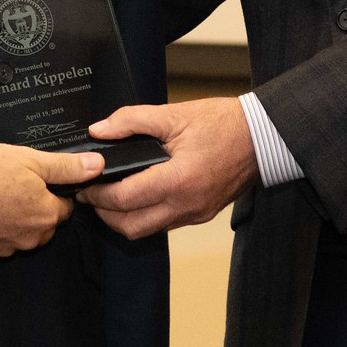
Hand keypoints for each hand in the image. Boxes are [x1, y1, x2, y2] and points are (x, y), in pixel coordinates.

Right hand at [0, 143, 102, 256]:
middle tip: (16, 183)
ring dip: (15, 219)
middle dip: (36, 206)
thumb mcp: (31, 159)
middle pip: (44, 224)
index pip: (64, 208)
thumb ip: (67, 166)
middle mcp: (30, 238)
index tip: (40, 179)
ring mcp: (6, 248)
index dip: (55, 192)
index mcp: (46, 215)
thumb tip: (97, 166)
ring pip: (22, 234)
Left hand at [77, 98, 255, 238]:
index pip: (124, 200)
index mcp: (178, 180)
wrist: (263, 137)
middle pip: (130, 227)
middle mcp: (186, 205)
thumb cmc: (223, 123)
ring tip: (110, 196)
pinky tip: (138, 197)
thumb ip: (132, 121)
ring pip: (147, 231)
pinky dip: (145, 217)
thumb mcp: (175, 114)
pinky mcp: (201, 215)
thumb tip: (99, 130)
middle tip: (91, 194)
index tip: (83, 185)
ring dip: (123, 219)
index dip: (97, 195)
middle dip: (104, 214)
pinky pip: (164, 225)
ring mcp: (195, 214)